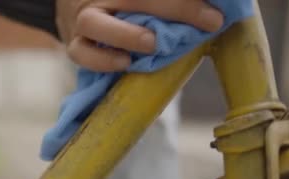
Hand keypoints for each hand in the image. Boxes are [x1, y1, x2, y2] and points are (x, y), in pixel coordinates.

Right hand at [56, 0, 223, 71]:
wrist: (73, 4)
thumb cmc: (121, 4)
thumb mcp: (135, 0)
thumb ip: (164, 5)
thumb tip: (210, 8)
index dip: (182, 2)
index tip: (215, 15)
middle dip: (172, 8)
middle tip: (206, 22)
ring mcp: (82, 19)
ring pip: (94, 23)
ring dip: (125, 34)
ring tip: (152, 45)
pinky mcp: (73, 43)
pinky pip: (80, 53)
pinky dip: (101, 60)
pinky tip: (124, 64)